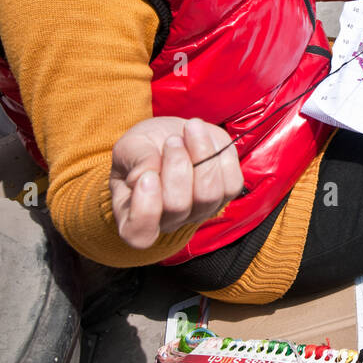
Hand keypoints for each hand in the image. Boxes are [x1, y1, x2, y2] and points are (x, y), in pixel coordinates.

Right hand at [109, 116, 243, 249]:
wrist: (169, 136)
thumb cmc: (144, 148)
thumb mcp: (131, 146)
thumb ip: (137, 160)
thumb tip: (145, 174)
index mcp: (132, 215)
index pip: (139, 233)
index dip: (145, 210)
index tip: (147, 176)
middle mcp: (168, 221)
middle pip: (178, 208)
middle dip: (177, 167)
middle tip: (172, 140)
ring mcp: (199, 212)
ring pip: (208, 195)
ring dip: (202, 156)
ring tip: (191, 129)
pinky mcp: (224, 196)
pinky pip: (231, 184)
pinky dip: (222, 156)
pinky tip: (207, 138)